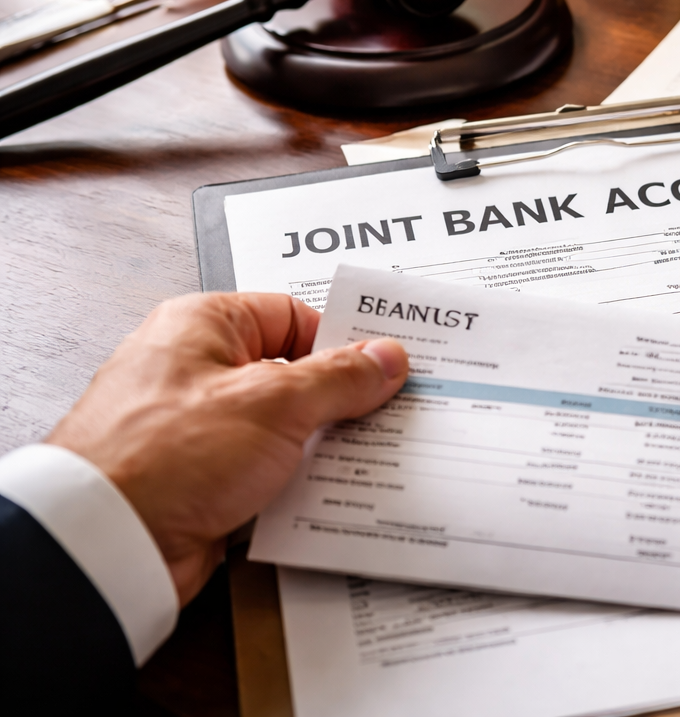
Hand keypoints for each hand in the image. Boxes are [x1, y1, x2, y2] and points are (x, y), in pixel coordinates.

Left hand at [46, 293, 407, 604]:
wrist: (104, 547)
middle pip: (293, 375)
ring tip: (368, 458)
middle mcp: (196, 372)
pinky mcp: (201, 483)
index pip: (293, 316)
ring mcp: (198, 431)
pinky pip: (266, 475)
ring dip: (322, 448)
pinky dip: (298, 485)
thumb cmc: (161, 456)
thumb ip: (338, 378)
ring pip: (283, 430)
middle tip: (389, 412)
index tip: (387, 365)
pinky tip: (330, 495)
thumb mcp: (273, 402)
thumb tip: (383, 358)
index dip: (344, 341)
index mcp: (203, 327)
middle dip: (341, 400)